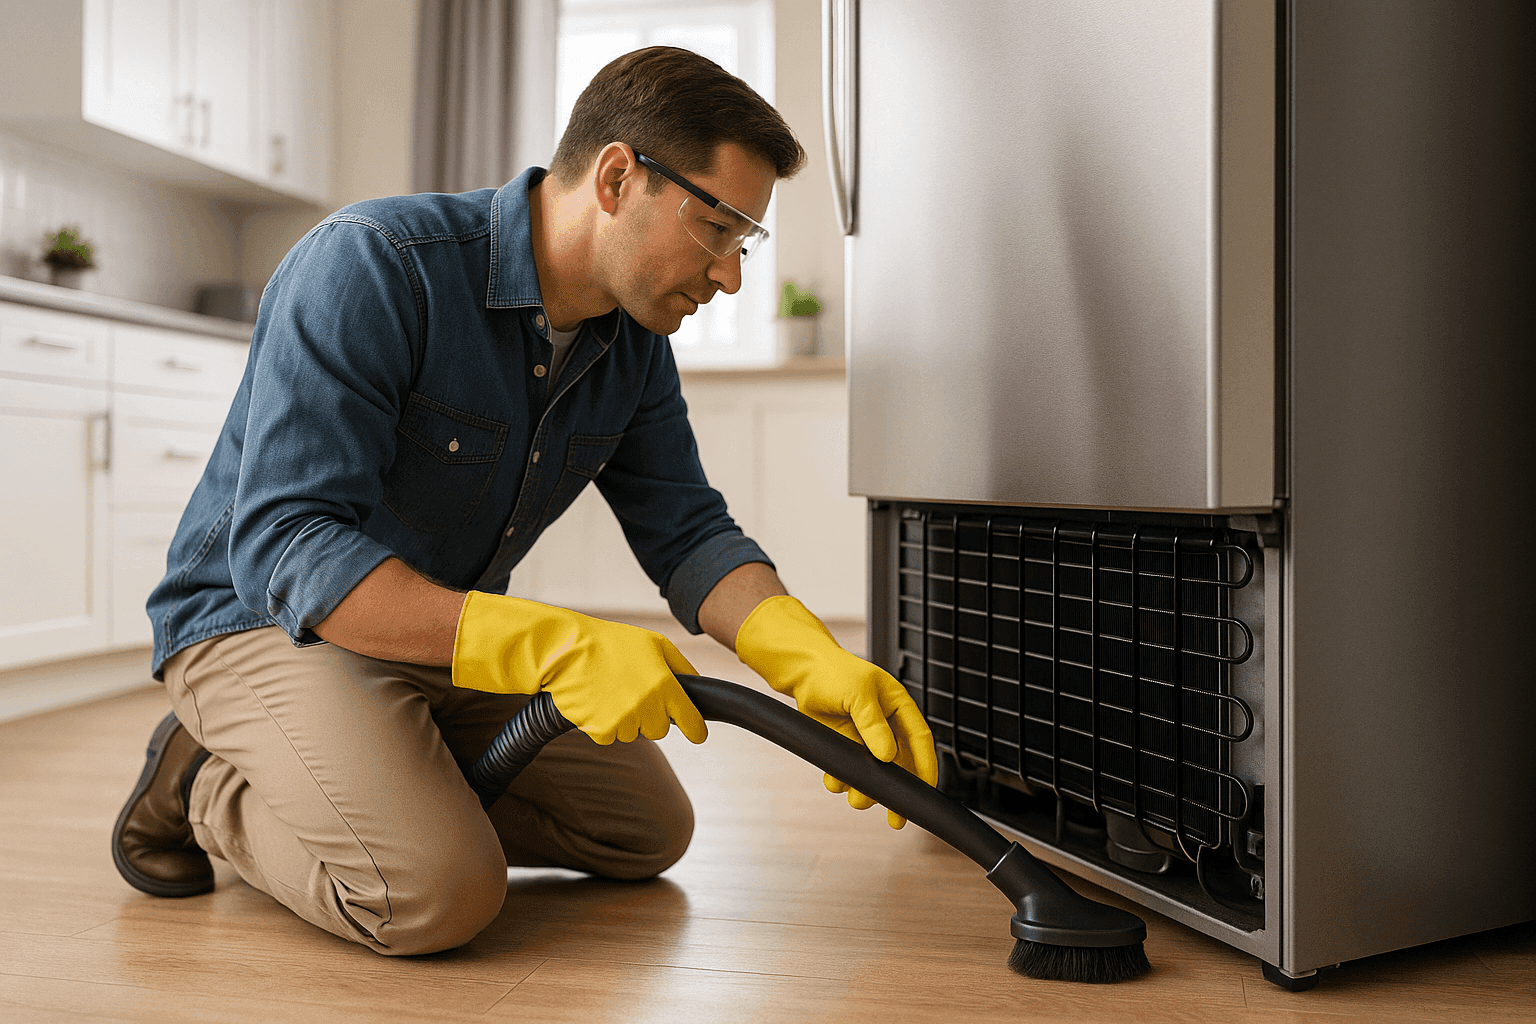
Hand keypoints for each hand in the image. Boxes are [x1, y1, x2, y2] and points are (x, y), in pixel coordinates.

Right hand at [451, 592, 706, 745]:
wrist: (567, 650)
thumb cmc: (612, 643)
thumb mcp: (655, 644)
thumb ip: (681, 666)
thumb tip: (697, 684)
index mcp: (665, 686)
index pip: (691, 722)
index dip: (696, 730)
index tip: (697, 734)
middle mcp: (648, 707)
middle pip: (660, 730)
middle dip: (651, 716)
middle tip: (634, 692)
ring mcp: (624, 721)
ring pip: (634, 733)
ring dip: (626, 718)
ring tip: (611, 691)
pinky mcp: (601, 730)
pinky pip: (610, 736)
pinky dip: (604, 723)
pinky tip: (598, 700)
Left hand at [734, 595, 937, 827]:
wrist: (802, 671)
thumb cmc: (833, 671)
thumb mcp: (858, 693)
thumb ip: (873, 725)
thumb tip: (888, 756)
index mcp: (897, 705)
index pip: (919, 738)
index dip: (926, 765)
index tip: (927, 790)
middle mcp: (885, 724)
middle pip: (899, 763)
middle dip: (897, 791)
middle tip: (897, 817)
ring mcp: (864, 736)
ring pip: (873, 771)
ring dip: (865, 789)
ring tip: (857, 800)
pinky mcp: (844, 745)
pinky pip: (848, 769)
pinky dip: (842, 780)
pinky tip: (835, 782)